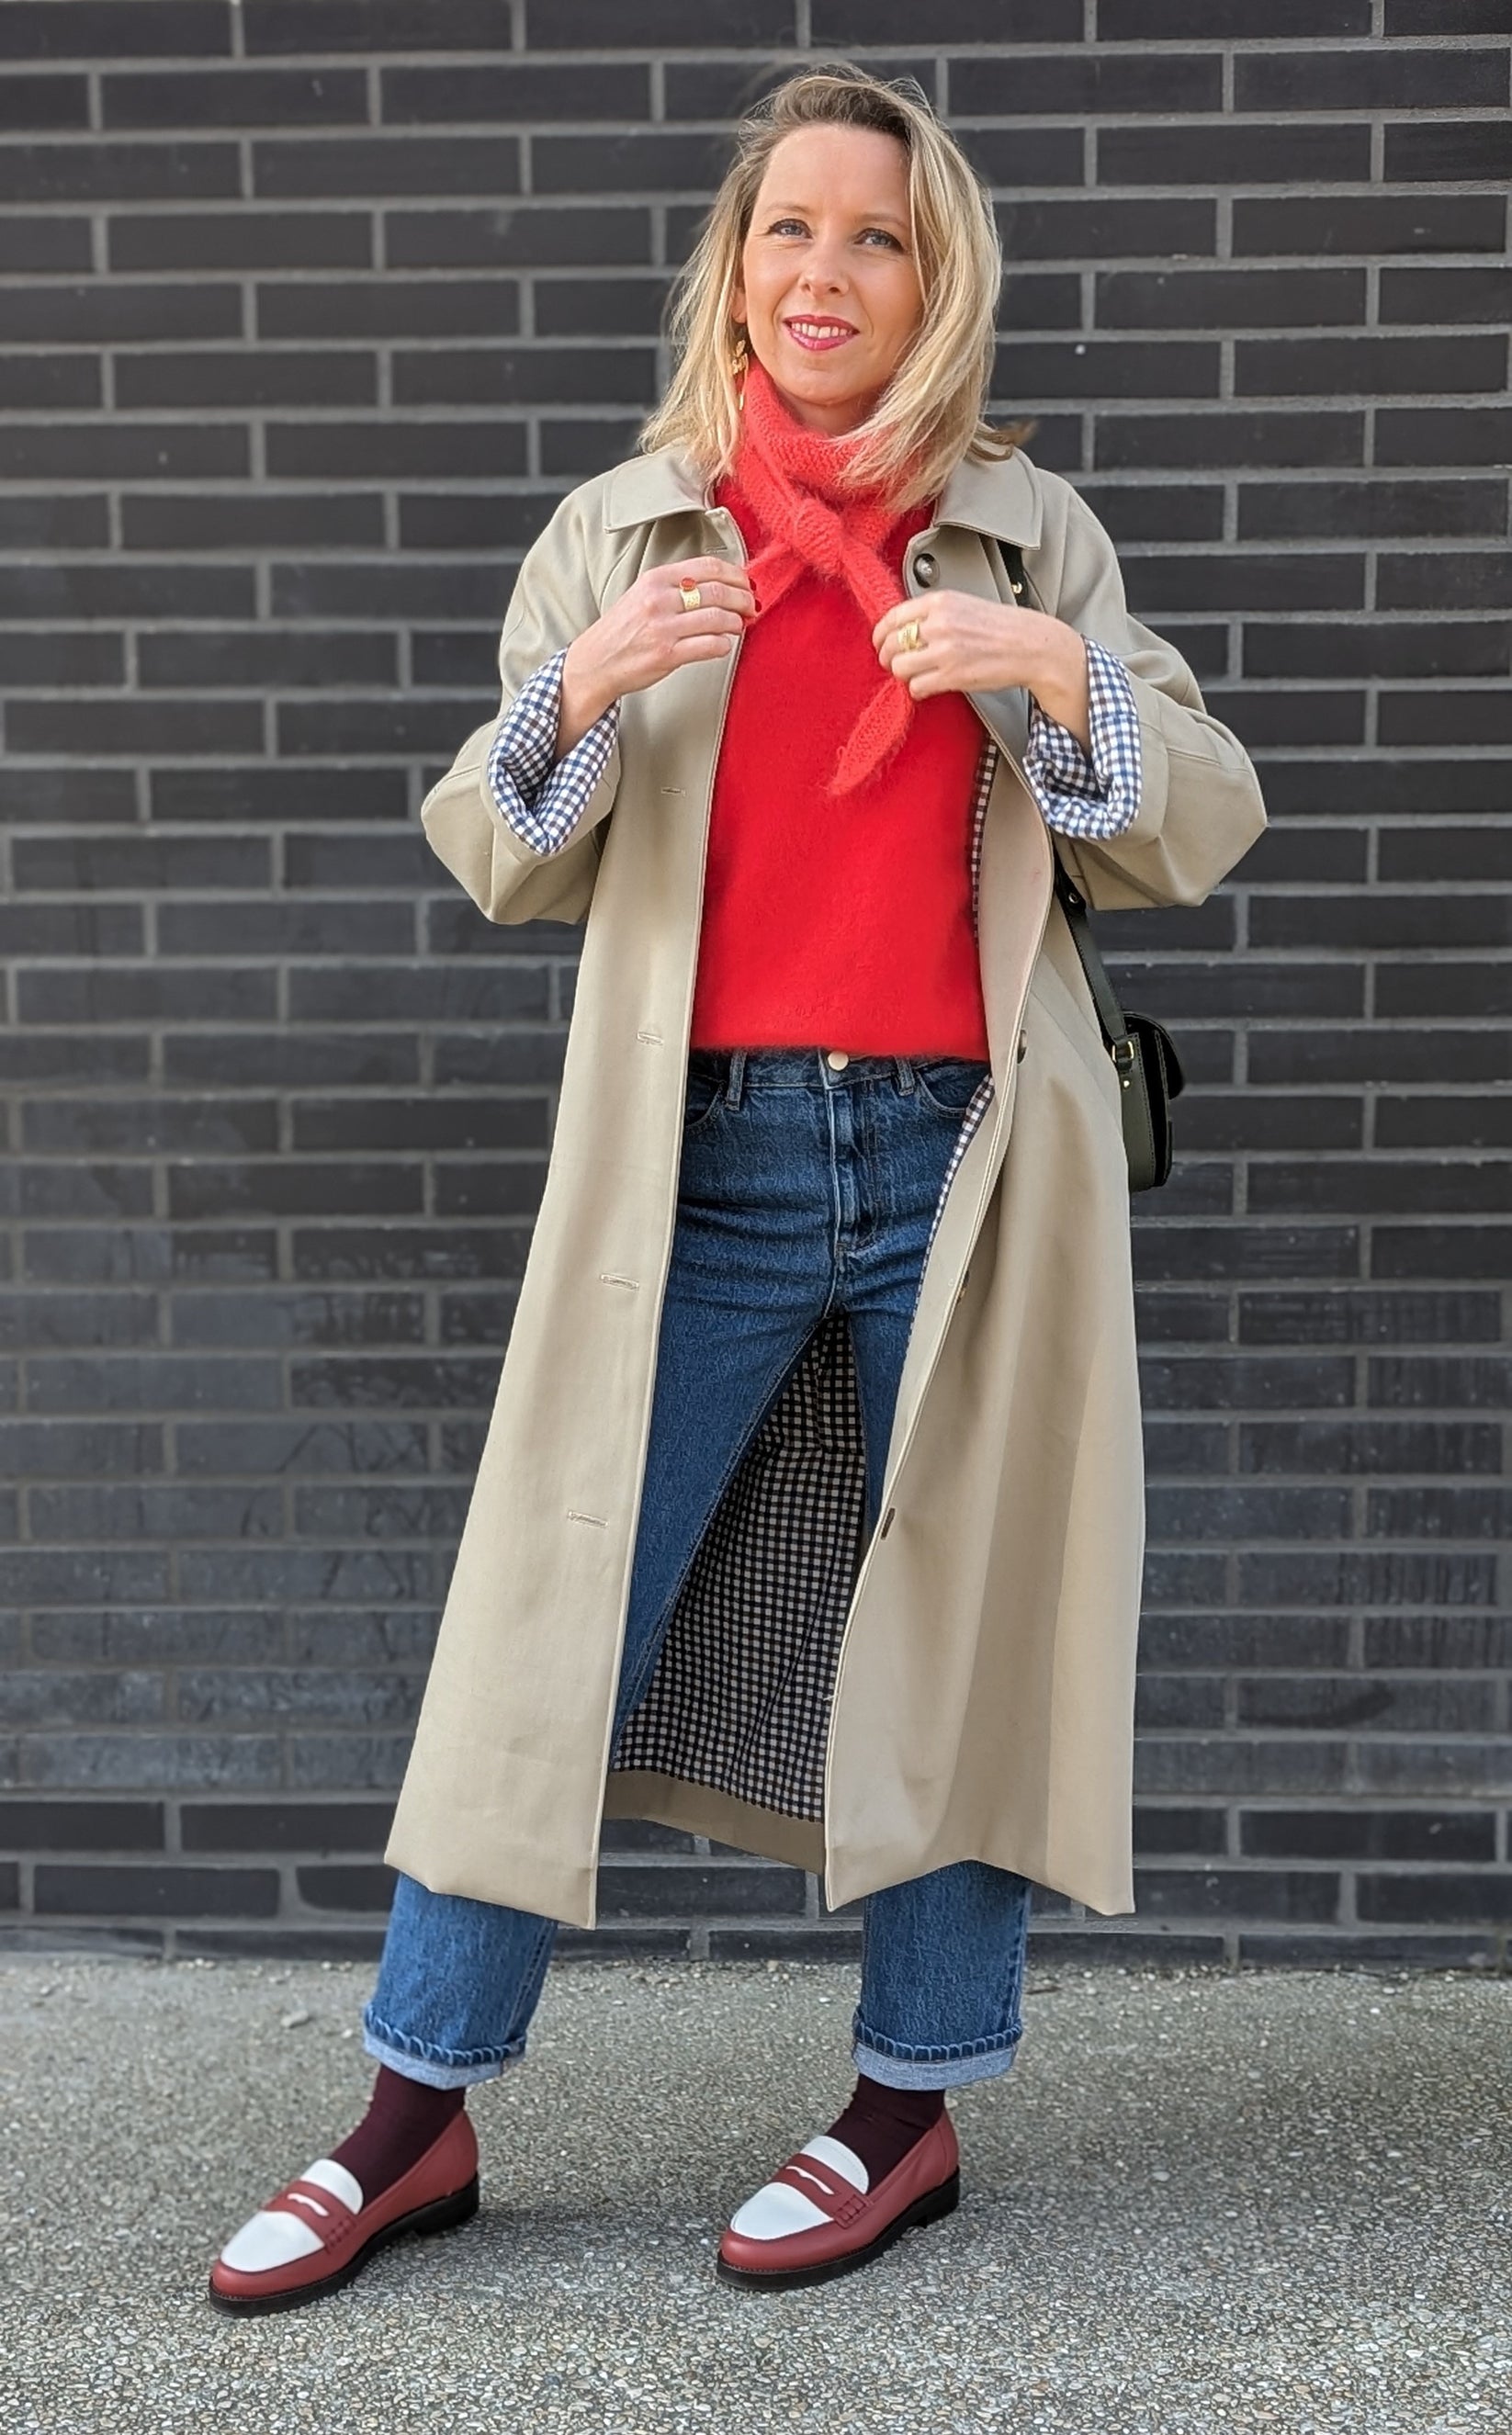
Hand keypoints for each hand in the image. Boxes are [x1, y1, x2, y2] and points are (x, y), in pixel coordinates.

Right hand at [558, 556, 755, 750]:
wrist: (595, 662)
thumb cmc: (622, 630)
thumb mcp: (643, 595)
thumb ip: (675, 586)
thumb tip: (718, 583)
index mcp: (655, 579)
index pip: (707, 566)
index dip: (735, 574)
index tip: (746, 582)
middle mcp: (659, 600)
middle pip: (718, 591)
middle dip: (743, 599)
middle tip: (751, 606)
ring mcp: (663, 628)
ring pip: (718, 618)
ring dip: (736, 623)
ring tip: (739, 626)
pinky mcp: (667, 655)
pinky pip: (710, 646)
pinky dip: (724, 645)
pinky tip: (723, 644)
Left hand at [872, 591, 1091, 749]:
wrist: (1032, 646)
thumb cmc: (1002, 627)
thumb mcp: (965, 604)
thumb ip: (934, 612)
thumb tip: (905, 628)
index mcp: (941, 602)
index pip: (893, 617)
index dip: (881, 635)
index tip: (881, 643)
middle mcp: (939, 623)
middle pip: (891, 645)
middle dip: (888, 658)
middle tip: (896, 664)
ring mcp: (945, 651)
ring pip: (899, 668)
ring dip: (903, 675)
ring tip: (916, 676)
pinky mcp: (952, 676)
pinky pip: (916, 687)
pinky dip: (917, 690)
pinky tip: (928, 687)